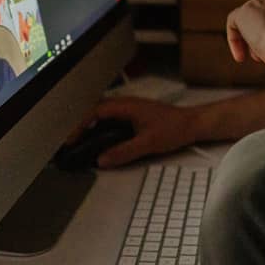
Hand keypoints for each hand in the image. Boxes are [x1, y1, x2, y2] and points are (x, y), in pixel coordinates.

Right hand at [67, 96, 199, 167]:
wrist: (194, 123)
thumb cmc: (175, 128)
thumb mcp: (148, 143)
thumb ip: (124, 152)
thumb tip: (102, 160)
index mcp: (127, 106)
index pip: (95, 112)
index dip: (80, 125)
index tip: (71, 139)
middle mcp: (127, 104)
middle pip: (95, 110)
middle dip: (81, 125)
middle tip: (71, 142)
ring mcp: (130, 108)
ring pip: (103, 114)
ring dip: (90, 125)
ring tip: (80, 142)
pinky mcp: (134, 115)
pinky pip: (112, 118)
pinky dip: (101, 127)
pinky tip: (100, 140)